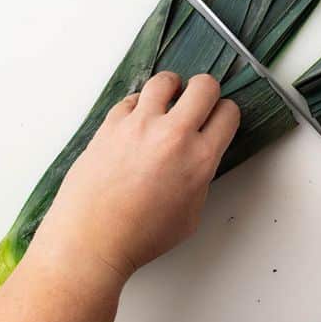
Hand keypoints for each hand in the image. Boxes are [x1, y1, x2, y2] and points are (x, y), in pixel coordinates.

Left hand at [28, 72, 240, 290]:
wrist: (92, 240)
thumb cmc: (138, 237)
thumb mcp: (189, 216)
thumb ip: (199, 180)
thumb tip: (196, 162)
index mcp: (199, 159)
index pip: (228, 114)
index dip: (224, 115)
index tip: (216, 119)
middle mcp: (172, 135)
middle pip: (203, 86)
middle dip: (204, 92)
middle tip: (195, 103)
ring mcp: (139, 126)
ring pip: (165, 81)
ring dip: (170, 89)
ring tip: (165, 103)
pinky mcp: (110, 125)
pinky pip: (131, 99)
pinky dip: (137, 106)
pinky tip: (136, 122)